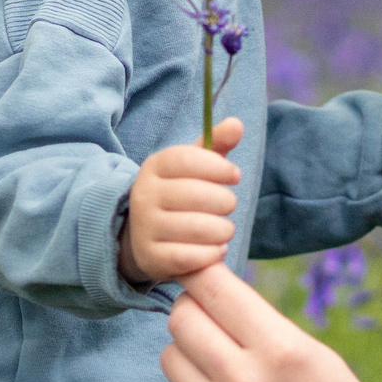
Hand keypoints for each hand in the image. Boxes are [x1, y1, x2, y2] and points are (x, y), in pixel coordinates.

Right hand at [118, 117, 243, 284]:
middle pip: (197, 195)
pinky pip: (190, 257)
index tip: (235, 176)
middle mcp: (144, 194)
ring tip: (224, 230)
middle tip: (228, 206)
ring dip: (223, 231)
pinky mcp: (150, 257)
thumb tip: (237, 124)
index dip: (218, 167)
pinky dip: (211, 254)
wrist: (146, 235)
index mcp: (155, 166)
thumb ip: (216, 143)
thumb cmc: (181, 192)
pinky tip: (216, 249)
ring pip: (198, 228)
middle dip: (225, 202)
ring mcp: (145, 227)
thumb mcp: (195, 165)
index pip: (187, 159)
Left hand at [165, 263, 381, 381]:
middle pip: (180, 319)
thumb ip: (253, 318)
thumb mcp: (307, 347)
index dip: (200, 271)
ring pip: (170, 358)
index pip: (212, 288)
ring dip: (189, 353)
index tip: (200, 269)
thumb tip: (196, 283)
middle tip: (212, 318)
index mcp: (280, 348)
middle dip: (192, 309)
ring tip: (222, 365)